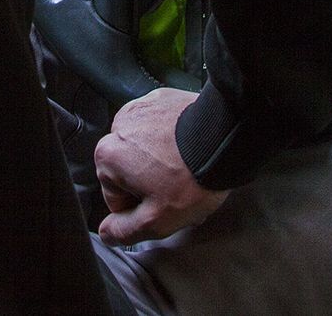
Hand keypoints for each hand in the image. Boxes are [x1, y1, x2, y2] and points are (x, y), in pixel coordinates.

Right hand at [93, 87, 229, 244]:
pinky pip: (160, 126)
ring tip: (187, 168)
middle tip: (180, 189)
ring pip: (144, 148)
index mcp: (108, 157)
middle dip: (151, 183)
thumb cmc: (192, 179)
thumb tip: (106, 233)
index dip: (142, 208)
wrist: (225, 138)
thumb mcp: (157, 220)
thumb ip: (125, 231)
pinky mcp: (161, 98)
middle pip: (129, 170)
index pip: (116, 197)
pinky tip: (190, 148)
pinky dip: (171, 138)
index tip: (164, 205)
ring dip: (160, 160)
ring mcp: (140, 108)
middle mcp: (118, 127)